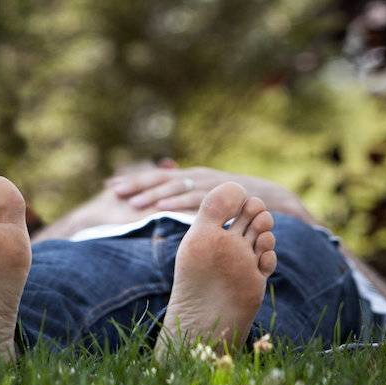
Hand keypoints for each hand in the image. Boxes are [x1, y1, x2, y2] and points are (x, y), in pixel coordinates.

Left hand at [105, 165, 304, 217]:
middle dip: (137, 184)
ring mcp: (210, 184)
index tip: (110, 185)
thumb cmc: (238, 202)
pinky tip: (162, 208)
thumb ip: (186, 194)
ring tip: (132, 203)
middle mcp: (197, 176)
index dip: (135, 180)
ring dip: (153, 194)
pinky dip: (178, 203)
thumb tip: (161, 194)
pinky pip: (197, 199)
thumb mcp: (209, 197)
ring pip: (176, 187)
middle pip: (161, 178)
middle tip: (113, 191)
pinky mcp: (222, 196)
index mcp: (191, 178)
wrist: (275, 201)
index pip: (157, 177)